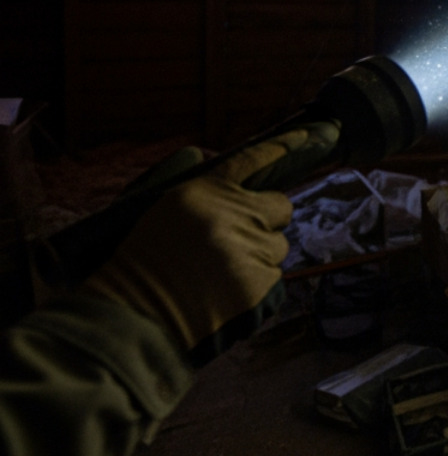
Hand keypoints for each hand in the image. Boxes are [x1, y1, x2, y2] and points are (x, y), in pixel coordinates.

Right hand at [83, 125, 334, 349]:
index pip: (252, 161)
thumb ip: (179, 179)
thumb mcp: (148, 209)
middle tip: (237, 239)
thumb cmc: (132, 265)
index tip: (308, 134)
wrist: (130, 321)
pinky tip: (224, 298)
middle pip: (281, 205)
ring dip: (259, 257)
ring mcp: (251, 249)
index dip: (282, 147)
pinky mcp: (260, 284)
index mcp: (204, 191)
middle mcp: (234, 214)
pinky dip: (257, 288)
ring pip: (278, 247)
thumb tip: (202, 153)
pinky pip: (275, 280)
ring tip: (219, 275)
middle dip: (267, 219)